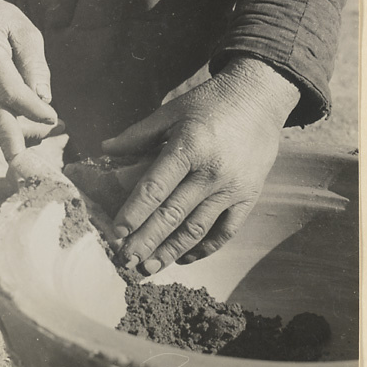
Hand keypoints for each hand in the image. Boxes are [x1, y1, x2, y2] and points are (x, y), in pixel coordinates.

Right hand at [0, 0, 61, 161]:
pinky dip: (12, 136)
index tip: (54, 119)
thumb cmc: (3, 25)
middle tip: (53, 137)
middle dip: (24, 137)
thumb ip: (35, 64)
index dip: (33, 110)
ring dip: (24, 136)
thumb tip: (43, 99)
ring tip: (51, 128)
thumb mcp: (26, 32)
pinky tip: (34, 129)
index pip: (9, 91)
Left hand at [102, 57, 299, 273]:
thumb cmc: (211, 103)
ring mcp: (232, 188)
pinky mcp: (248, 197)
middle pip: (173, 214)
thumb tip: (105, 149)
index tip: (116, 233)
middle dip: (146, 241)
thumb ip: (138, 134)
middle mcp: (212, 172)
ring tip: (149, 268)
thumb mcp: (172, 110)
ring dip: (171, 251)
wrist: (261, 98)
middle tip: (125, 261)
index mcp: (190, 147)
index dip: (133, 213)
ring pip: (197, 228)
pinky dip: (204, 248)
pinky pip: (225, 231)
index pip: (155, 187)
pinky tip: (184, 258)